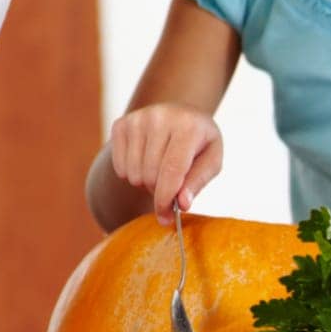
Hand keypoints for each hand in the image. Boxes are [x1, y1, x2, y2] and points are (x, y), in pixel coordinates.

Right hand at [108, 102, 222, 222]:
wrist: (180, 114)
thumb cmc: (199, 143)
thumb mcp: (211, 160)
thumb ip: (197, 182)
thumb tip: (182, 204)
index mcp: (188, 126)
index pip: (172, 170)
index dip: (166, 198)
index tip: (165, 217)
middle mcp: (160, 117)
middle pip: (150, 174)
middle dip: (158, 190)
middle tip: (168, 186)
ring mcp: (137, 119)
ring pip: (133, 173)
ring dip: (144, 183)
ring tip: (157, 173)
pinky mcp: (121, 124)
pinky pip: (119, 166)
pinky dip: (130, 174)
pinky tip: (143, 163)